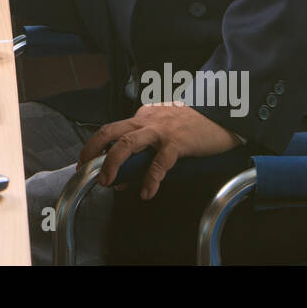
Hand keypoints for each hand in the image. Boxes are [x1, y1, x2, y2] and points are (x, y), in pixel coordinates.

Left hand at [77, 102, 239, 199]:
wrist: (222, 115)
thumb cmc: (193, 125)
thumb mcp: (165, 133)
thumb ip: (145, 152)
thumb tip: (125, 177)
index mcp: (142, 117)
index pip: (113, 130)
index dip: (97, 147)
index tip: (88, 163)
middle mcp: (146, 121)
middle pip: (110, 131)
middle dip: (92, 149)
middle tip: (84, 168)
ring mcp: (160, 131)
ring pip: (127, 144)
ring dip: (112, 164)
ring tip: (107, 182)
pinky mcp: (176, 143)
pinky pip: (159, 163)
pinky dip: (150, 179)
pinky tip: (146, 192)